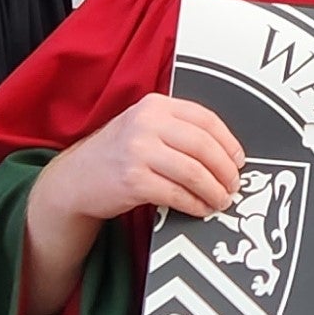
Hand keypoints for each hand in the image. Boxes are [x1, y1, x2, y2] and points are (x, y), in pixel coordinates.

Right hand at [33, 93, 244, 227]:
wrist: (74, 179)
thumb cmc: (116, 154)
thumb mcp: (143, 128)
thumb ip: (177, 131)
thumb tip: (225, 154)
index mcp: (154, 106)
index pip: (205, 119)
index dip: (228, 142)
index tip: (238, 160)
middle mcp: (146, 123)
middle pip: (204, 146)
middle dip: (225, 170)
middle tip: (233, 185)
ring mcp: (138, 151)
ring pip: (194, 172)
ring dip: (214, 190)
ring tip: (221, 200)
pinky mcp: (133, 180)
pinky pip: (177, 194)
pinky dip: (195, 204)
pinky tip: (201, 209)